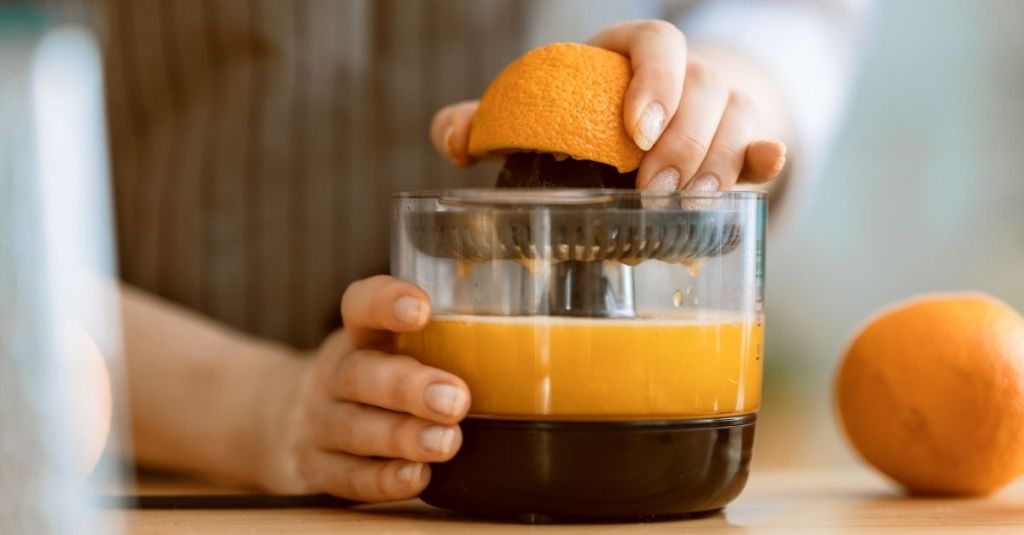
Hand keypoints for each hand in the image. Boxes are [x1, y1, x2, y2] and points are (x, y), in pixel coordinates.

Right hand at [263, 276, 469, 500]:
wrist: (289, 420)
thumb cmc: (370, 380)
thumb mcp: (390, 349)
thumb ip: (443, 344)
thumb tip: (527, 350)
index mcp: (358, 337)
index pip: (361, 306)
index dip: (386, 302)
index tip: (422, 308)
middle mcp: (334, 375)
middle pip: (361, 374)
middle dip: (409, 387)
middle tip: (456, 399)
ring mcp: (320, 423)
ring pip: (355, 428)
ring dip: (403, 436)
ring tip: (446, 442)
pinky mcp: (318, 469)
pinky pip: (349, 477)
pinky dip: (384, 480)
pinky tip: (417, 477)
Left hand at [430, 20, 786, 191]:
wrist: (635, 131)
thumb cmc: (577, 119)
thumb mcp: (535, 112)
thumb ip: (487, 120)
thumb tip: (452, 137)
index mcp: (628, 53)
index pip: (657, 42)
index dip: (654, 81)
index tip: (635, 132)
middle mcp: (681, 73)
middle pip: (706, 84)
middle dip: (684, 138)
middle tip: (654, 186)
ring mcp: (716, 108)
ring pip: (739, 114)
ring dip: (718, 159)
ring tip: (686, 199)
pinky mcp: (736, 146)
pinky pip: (762, 141)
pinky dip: (766, 157)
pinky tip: (764, 168)